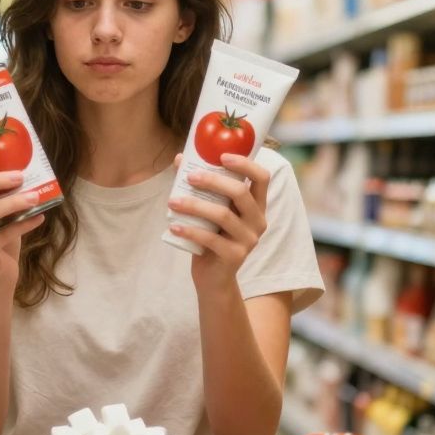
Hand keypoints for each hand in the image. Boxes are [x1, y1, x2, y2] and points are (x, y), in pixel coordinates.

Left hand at [167, 153, 270, 292]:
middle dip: (213, 180)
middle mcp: (258, 221)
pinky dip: (190, 231)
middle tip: (190, 177)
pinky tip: (173, 227)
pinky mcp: (235, 256)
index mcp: (256, 206)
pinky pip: (211, 239)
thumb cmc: (211, 238)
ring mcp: (249, 240)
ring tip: (172, 202)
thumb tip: (179, 159)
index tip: (222, 155)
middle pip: (240, 192)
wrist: (214, 279)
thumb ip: (201, 188)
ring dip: (194, 205)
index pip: (262, 178)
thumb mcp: (210, 211)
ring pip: (222, 215)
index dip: (245, 164)